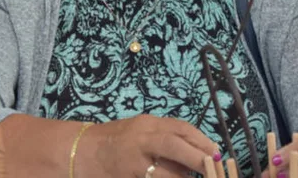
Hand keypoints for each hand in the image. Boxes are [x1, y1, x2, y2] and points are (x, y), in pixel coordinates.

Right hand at [81, 115, 221, 176]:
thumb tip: (197, 152)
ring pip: (164, 172)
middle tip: (214, 166)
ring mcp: (131, 160)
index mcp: (147, 124)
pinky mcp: (126, 176)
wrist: (80, 153)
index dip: (200, 139)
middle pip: (173, 144)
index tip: (216, 151)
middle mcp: (140, 138)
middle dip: (197, 156)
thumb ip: (163, 139)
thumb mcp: (140, 132)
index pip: (179, 127)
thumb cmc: (115, 142)